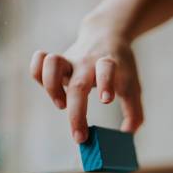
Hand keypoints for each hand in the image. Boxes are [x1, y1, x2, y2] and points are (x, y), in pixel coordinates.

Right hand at [29, 19, 143, 142]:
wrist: (107, 34)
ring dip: (52, 87)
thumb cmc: (121, 67)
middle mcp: (88, 62)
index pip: (107, 69)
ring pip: (52, 63)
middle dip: (77, 113)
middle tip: (80, 137)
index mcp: (110, 65)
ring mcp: (70, 60)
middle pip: (78, 85)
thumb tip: (127, 135)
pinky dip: (37, 73)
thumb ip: (134, 113)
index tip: (106, 99)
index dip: (105, 83)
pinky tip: (49, 88)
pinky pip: (39, 61)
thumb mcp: (132, 86)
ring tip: (62, 104)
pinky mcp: (57, 60)